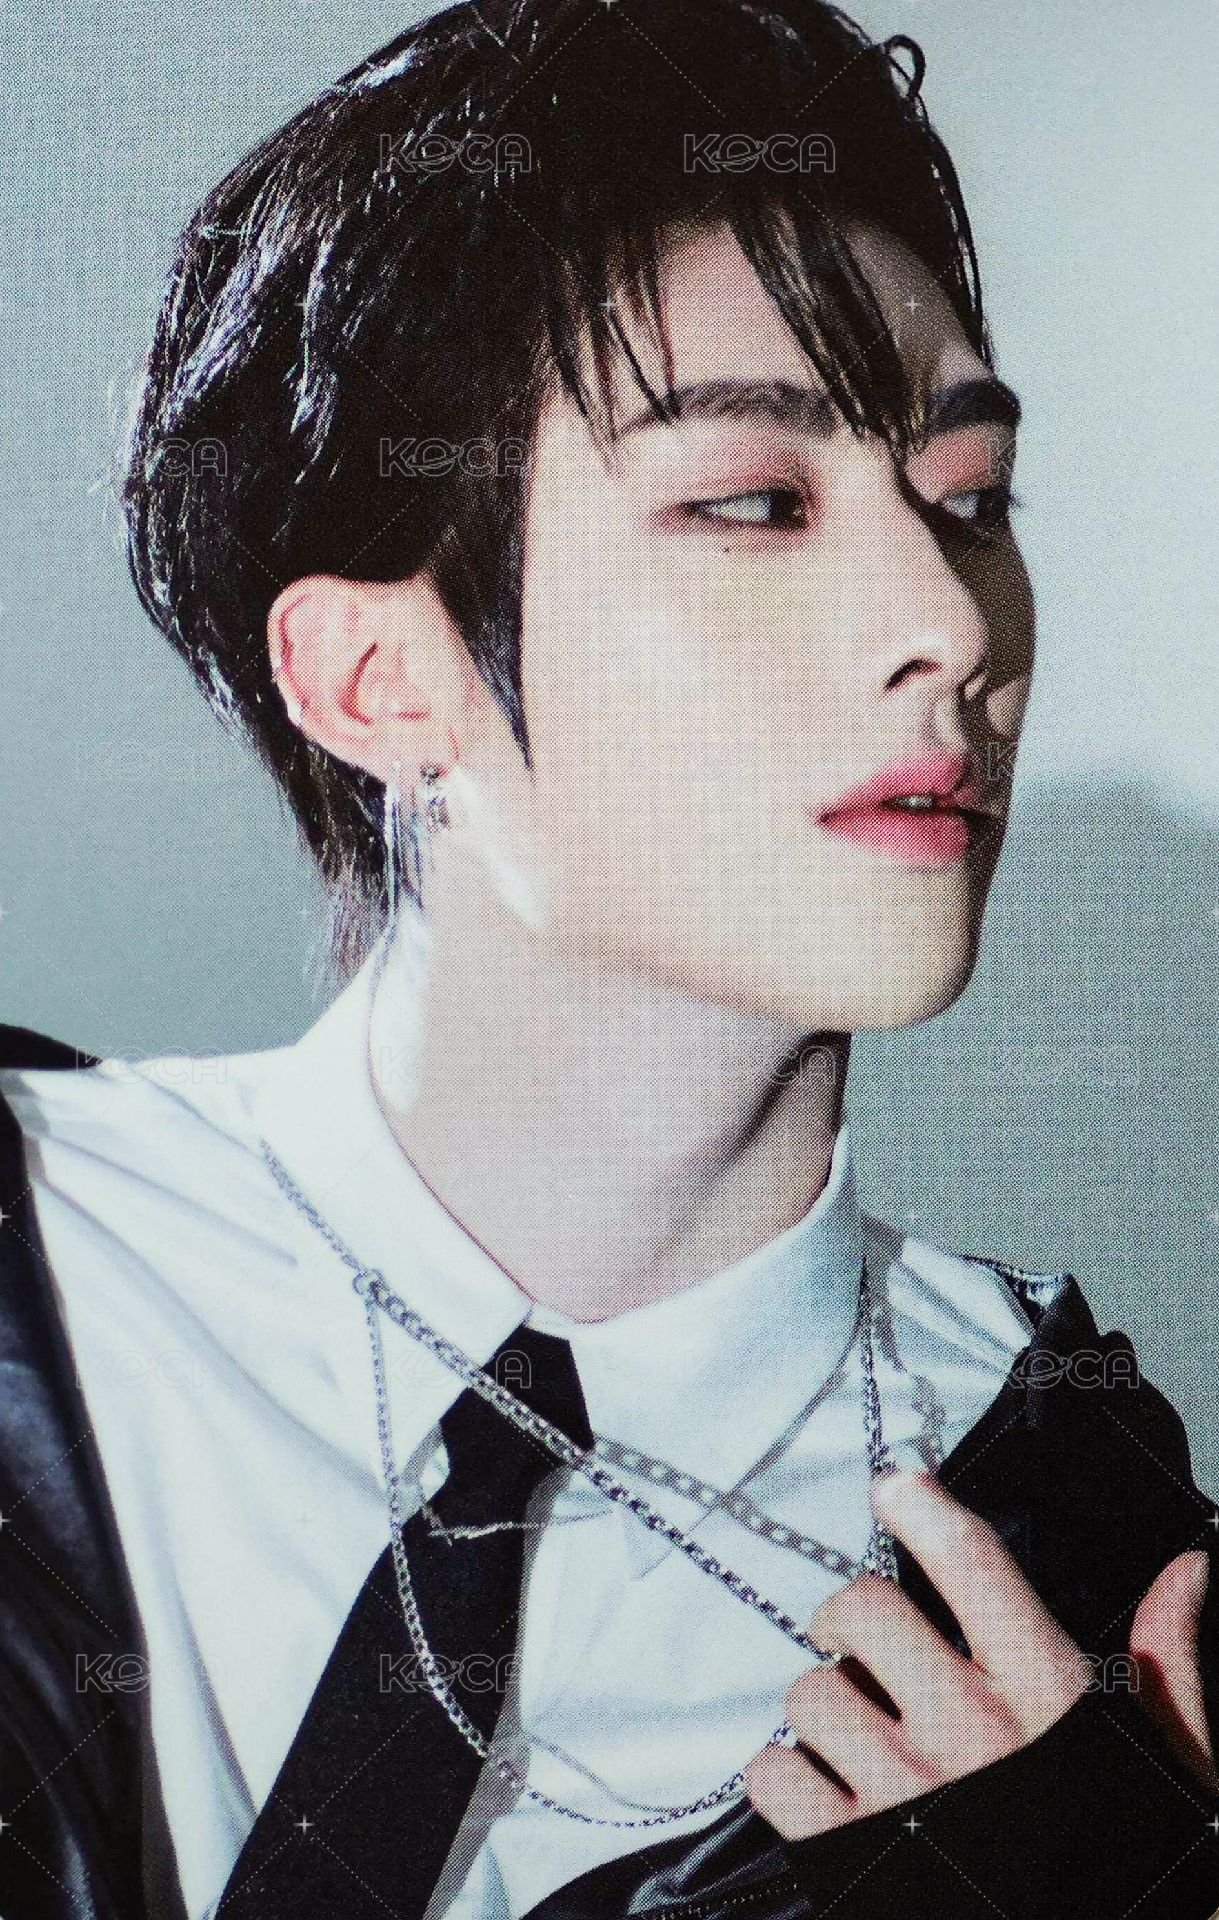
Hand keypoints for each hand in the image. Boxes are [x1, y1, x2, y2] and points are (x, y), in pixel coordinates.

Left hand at [745, 1469, 1216, 1840]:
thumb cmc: (1130, 1861)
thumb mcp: (1163, 1760)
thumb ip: (1167, 1662)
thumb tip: (1186, 1569)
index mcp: (1047, 1700)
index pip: (974, 1565)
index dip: (924, 1509)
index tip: (895, 1484)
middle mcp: (971, 1735)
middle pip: (864, 1609)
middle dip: (850, 1616)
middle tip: (862, 1640)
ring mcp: (904, 1797)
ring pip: (810, 1693)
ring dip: (824, 1706)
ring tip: (861, 1735)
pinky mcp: (850, 1857)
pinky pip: (773, 1777)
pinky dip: (785, 1777)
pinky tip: (827, 1790)